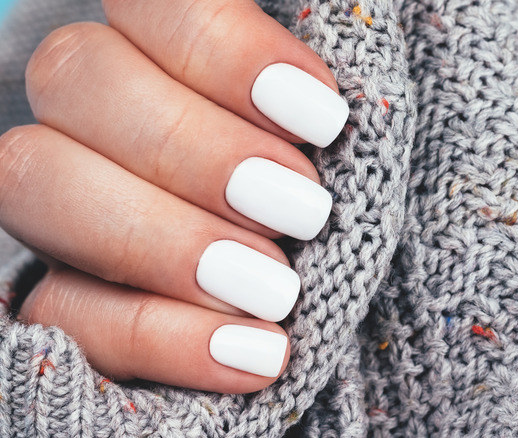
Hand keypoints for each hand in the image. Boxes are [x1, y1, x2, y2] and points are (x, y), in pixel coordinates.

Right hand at [0, 0, 346, 392]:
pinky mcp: (59, 299)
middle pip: (78, 77)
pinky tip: (256, 355)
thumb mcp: (333, 147)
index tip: (322, 117)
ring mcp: (62, 207)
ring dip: (167, 238)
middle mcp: (93, 118)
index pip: (150, 1)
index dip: (224, 49)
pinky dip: (164, 336)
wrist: (323, 304)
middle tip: (301, 208)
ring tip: (277, 289)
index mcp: (162, 55)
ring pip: (36, 178)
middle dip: (199, 150)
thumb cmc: (336, 206)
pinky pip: (59, 311)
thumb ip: (305, 99)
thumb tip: (316, 89)